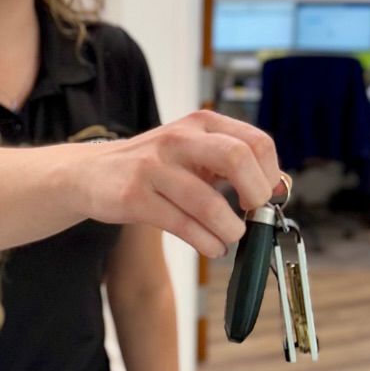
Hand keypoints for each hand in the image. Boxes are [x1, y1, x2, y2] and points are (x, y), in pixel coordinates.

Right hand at [78, 110, 280, 258]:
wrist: (91, 173)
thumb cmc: (153, 167)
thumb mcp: (192, 152)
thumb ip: (231, 164)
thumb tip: (277, 188)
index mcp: (200, 123)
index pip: (255, 141)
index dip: (269, 174)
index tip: (266, 197)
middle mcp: (178, 138)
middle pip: (236, 157)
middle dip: (255, 194)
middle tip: (253, 215)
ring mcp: (154, 167)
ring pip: (209, 202)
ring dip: (229, 229)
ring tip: (229, 239)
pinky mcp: (135, 196)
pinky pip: (182, 224)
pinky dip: (206, 242)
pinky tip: (211, 247)